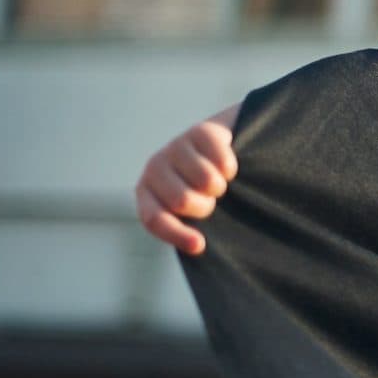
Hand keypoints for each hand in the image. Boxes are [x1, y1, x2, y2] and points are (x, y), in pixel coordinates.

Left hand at [134, 103, 240, 255]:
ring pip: (207, 181)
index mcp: (146, 193)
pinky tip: (224, 166)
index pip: (154, 218)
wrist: (220, 146)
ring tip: (217, 183)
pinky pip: (223, 163)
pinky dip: (231, 170)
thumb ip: (184, 228)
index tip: (200, 245)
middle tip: (209, 200)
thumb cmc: (202, 188)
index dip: (177, 234)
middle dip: (205, 205)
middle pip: (182, 200)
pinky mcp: (200, 132)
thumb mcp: (189, 211)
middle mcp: (154, 167)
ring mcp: (175, 147)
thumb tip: (198, 245)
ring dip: (219, 187)